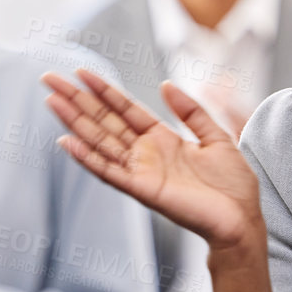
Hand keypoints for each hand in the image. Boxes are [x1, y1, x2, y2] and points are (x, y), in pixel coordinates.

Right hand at [43, 69, 262, 251]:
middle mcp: (145, 153)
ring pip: (100, 141)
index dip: (103, 90)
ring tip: (52, 101)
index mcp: (162, 138)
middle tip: (49, 78)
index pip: (124, 108)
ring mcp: (141, 171)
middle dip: (77, 99)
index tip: (81, 72)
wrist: (242, 219)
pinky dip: (87, 158)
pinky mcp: (142, 190)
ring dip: (75, 122)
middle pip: (104, 120)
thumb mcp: (217, 137)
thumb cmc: (233, 184)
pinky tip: (68, 142)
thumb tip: (166, 84)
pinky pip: (109, 171)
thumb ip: (192, 111)